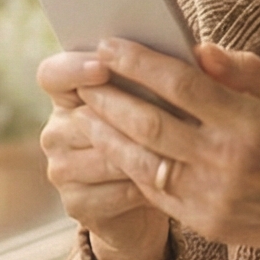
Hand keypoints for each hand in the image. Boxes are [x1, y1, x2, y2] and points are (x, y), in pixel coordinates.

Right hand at [37, 49, 171, 259]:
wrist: (158, 197)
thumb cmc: (164, 133)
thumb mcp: (171, 98)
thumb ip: (184, 73)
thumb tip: (207, 55)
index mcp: (70, 94)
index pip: (53, 74)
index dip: (73, 68)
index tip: (103, 66)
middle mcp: (58, 129)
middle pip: (84, 117)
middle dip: (129, 114)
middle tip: (170, 112)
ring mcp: (62, 169)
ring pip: (105, 155)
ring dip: (145, 152)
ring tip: (182, 150)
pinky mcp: (77, 203)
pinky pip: (116, 190)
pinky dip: (147, 186)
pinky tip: (172, 182)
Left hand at [76, 39, 259, 259]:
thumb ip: (246, 71)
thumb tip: (197, 49)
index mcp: (252, 124)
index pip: (183, 85)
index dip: (140, 63)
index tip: (110, 44)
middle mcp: (227, 162)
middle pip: (151, 122)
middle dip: (111, 95)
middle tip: (85, 75)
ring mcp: (212, 197)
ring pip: (142, 160)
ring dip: (108, 132)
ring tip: (86, 109)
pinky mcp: (203, 223)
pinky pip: (153, 191)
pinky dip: (128, 165)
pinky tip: (112, 144)